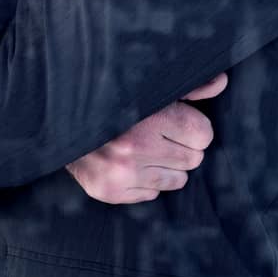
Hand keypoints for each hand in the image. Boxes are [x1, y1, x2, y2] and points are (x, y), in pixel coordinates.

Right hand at [66, 73, 227, 203]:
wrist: (56, 118)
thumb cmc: (109, 100)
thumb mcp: (148, 85)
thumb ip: (188, 85)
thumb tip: (222, 82)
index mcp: (149, 116)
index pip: (203, 135)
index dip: (191, 128)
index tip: (174, 122)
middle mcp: (136, 146)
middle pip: (193, 159)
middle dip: (180, 148)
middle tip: (157, 136)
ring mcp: (122, 172)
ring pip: (177, 180)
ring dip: (165, 167)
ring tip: (143, 151)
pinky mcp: (109, 191)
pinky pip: (152, 194)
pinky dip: (145, 182)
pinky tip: (128, 165)